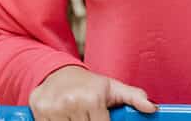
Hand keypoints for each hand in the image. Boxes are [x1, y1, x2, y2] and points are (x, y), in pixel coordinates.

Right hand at [29, 65, 156, 120]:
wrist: (58, 73)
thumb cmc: (89, 84)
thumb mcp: (113, 88)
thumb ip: (134, 98)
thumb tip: (152, 108)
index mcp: (93, 98)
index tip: (101, 119)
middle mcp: (72, 102)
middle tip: (88, 115)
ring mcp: (53, 109)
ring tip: (77, 115)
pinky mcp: (39, 112)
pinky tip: (65, 117)